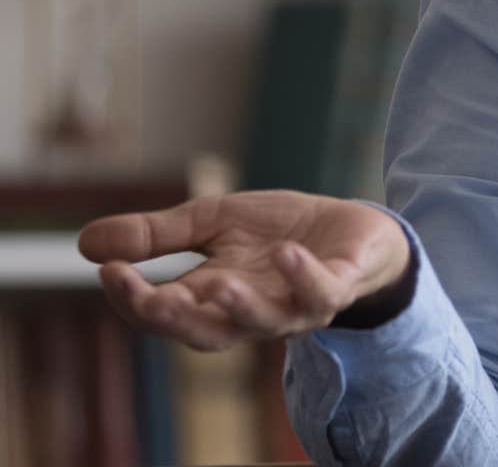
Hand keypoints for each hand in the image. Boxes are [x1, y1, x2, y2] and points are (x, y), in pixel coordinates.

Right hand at [77, 189, 412, 351]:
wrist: (355, 229)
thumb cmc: (278, 232)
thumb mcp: (212, 222)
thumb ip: (157, 235)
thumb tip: (85, 243)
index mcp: (213, 299)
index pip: (164, 312)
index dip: (134, 299)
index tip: (108, 270)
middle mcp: (251, 313)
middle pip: (206, 332)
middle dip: (174, 318)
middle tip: (147, 297)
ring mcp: (295, 305)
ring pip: (264, 322)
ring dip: (240, 307)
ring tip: (218, 283)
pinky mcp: (337, 287)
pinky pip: (321, 292)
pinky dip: (305, 276)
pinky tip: (289, 253)